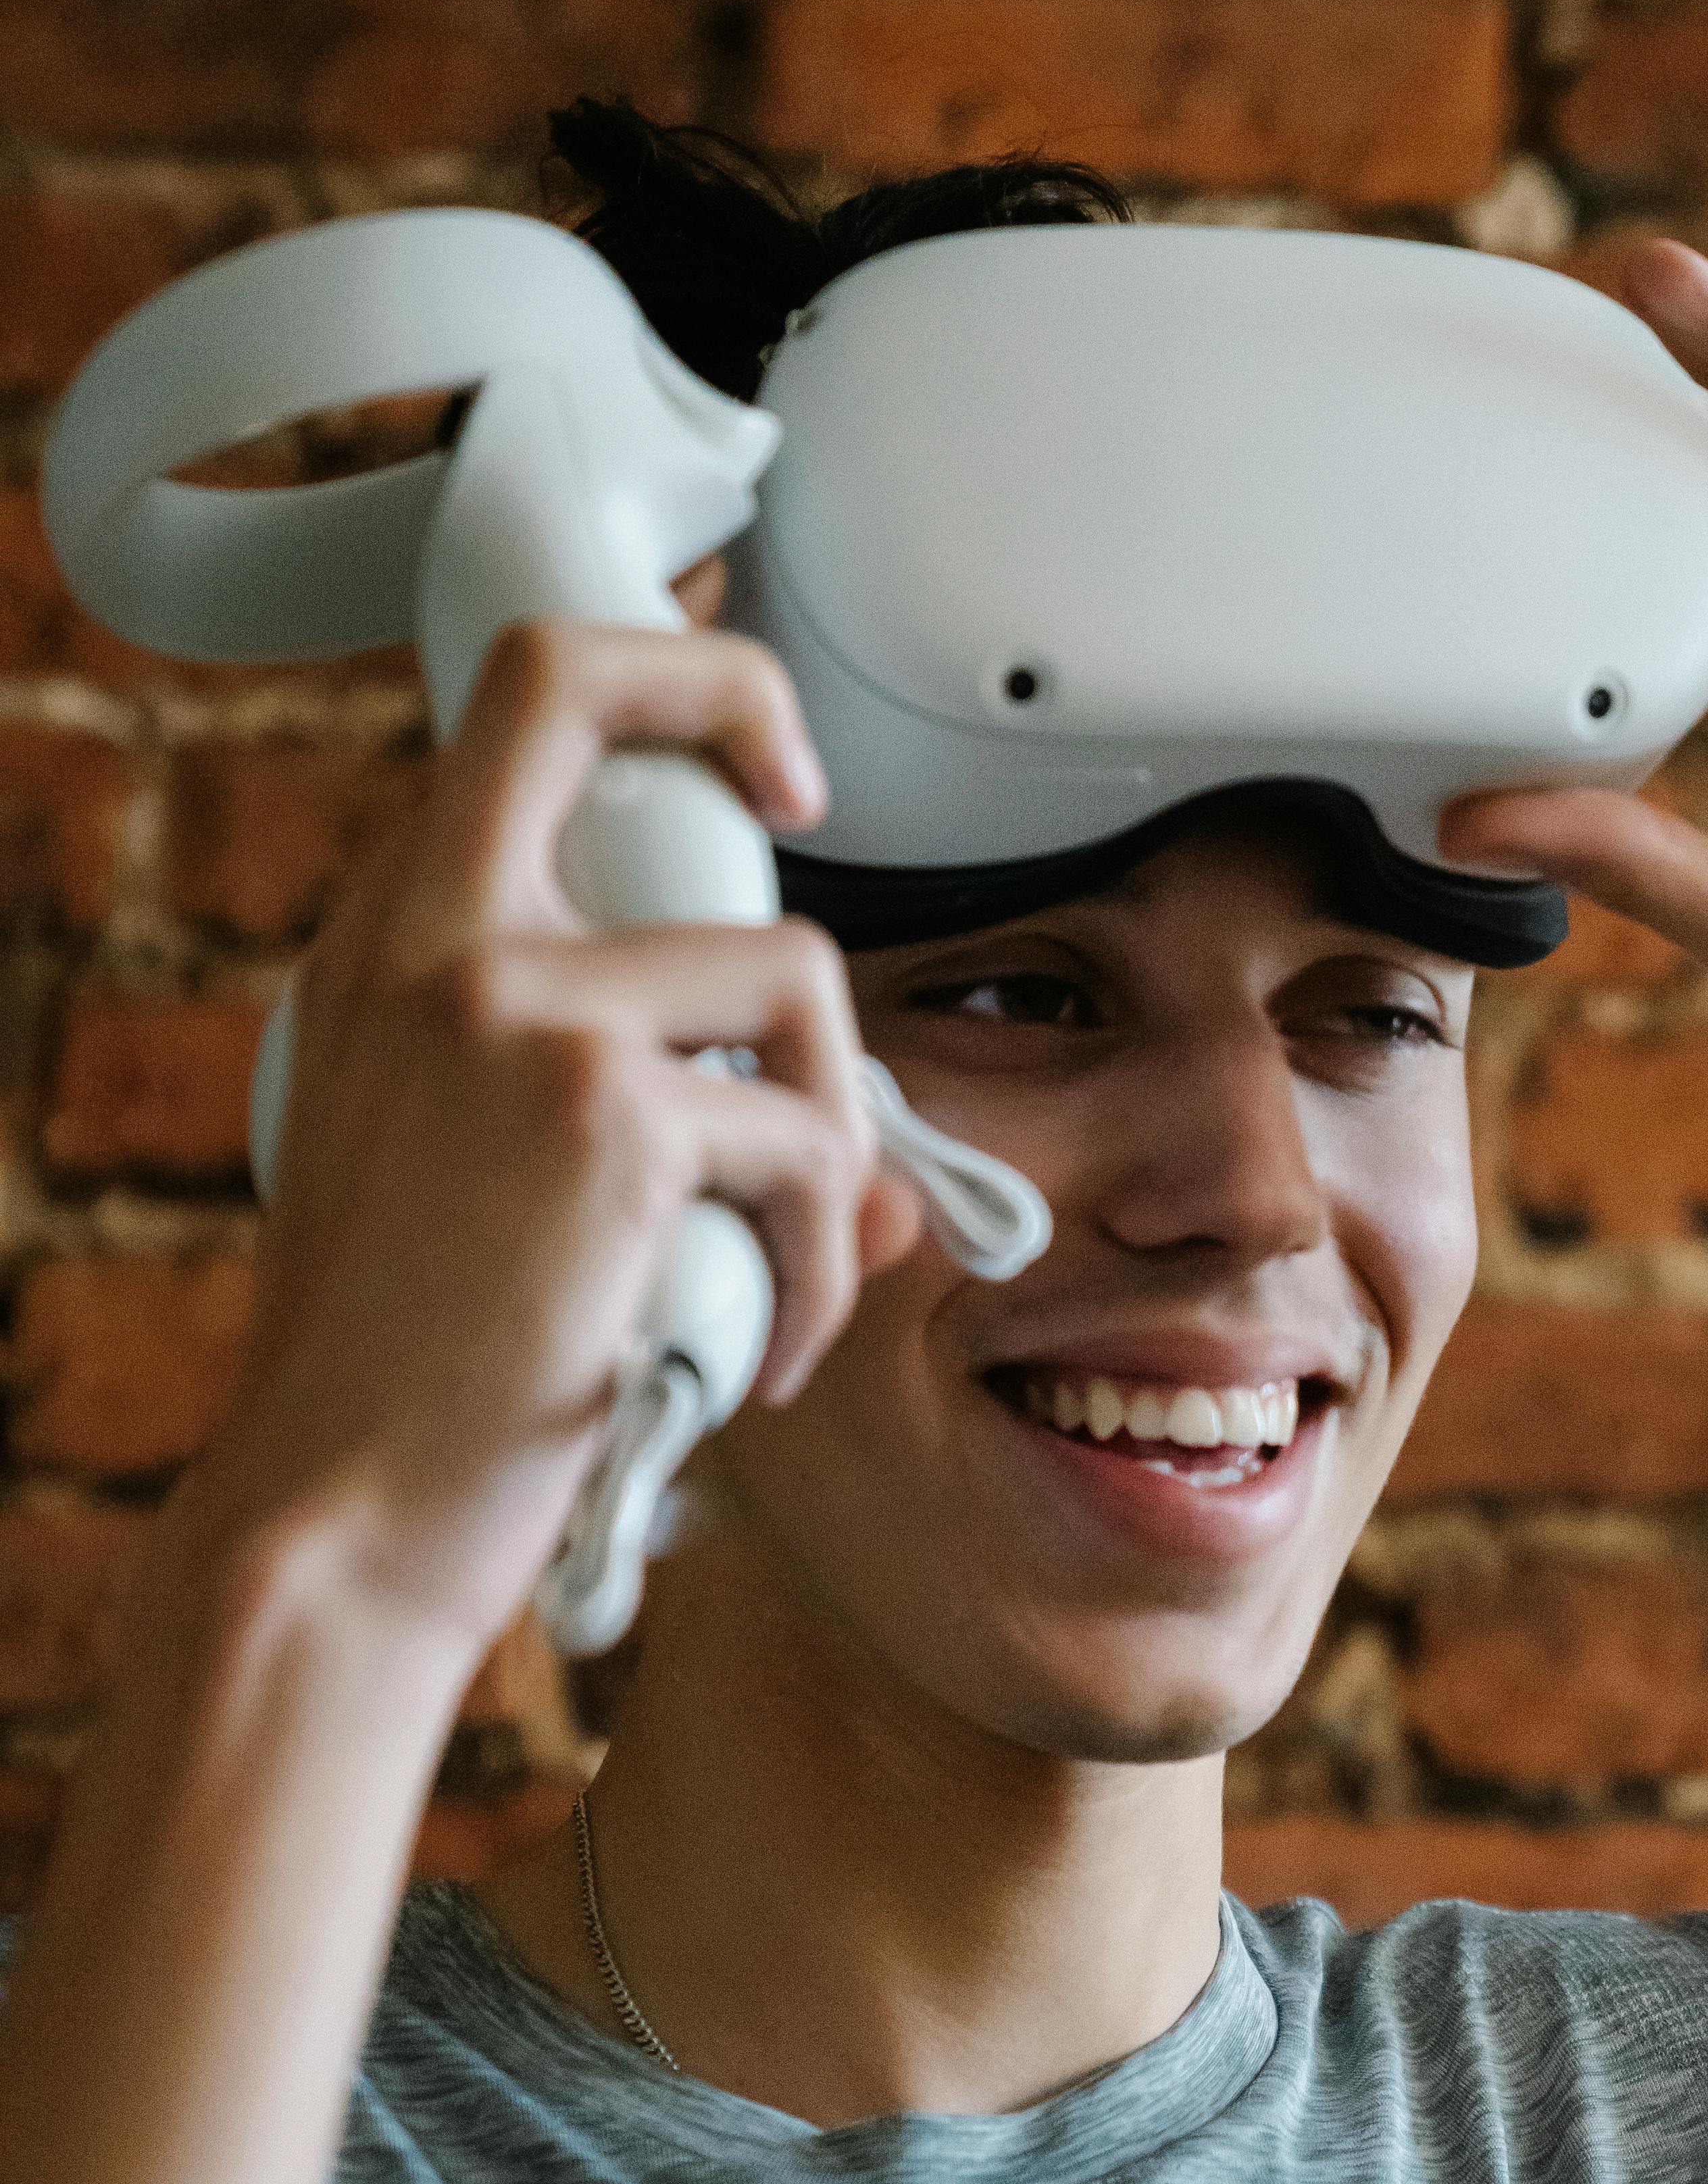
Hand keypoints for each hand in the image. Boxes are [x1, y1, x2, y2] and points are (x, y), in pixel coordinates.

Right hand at [196, 617, 918, 1650]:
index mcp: (391, 942)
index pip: (512, 699)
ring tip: (789, 1272)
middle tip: (808, 800)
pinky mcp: (607, 1114)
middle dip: (744, 704)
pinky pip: (813, 1151)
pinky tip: (765, 1355)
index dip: (661, 669)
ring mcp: (513, 1009)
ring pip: (792, 977)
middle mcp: (431, 938)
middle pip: (591, 685)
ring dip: (837, 1142)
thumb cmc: (421, 1375)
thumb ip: (644, 1108)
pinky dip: (824, 1267)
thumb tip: (884, 1153)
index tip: (759, 763)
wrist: (346, 1515)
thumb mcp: (494, 1187)